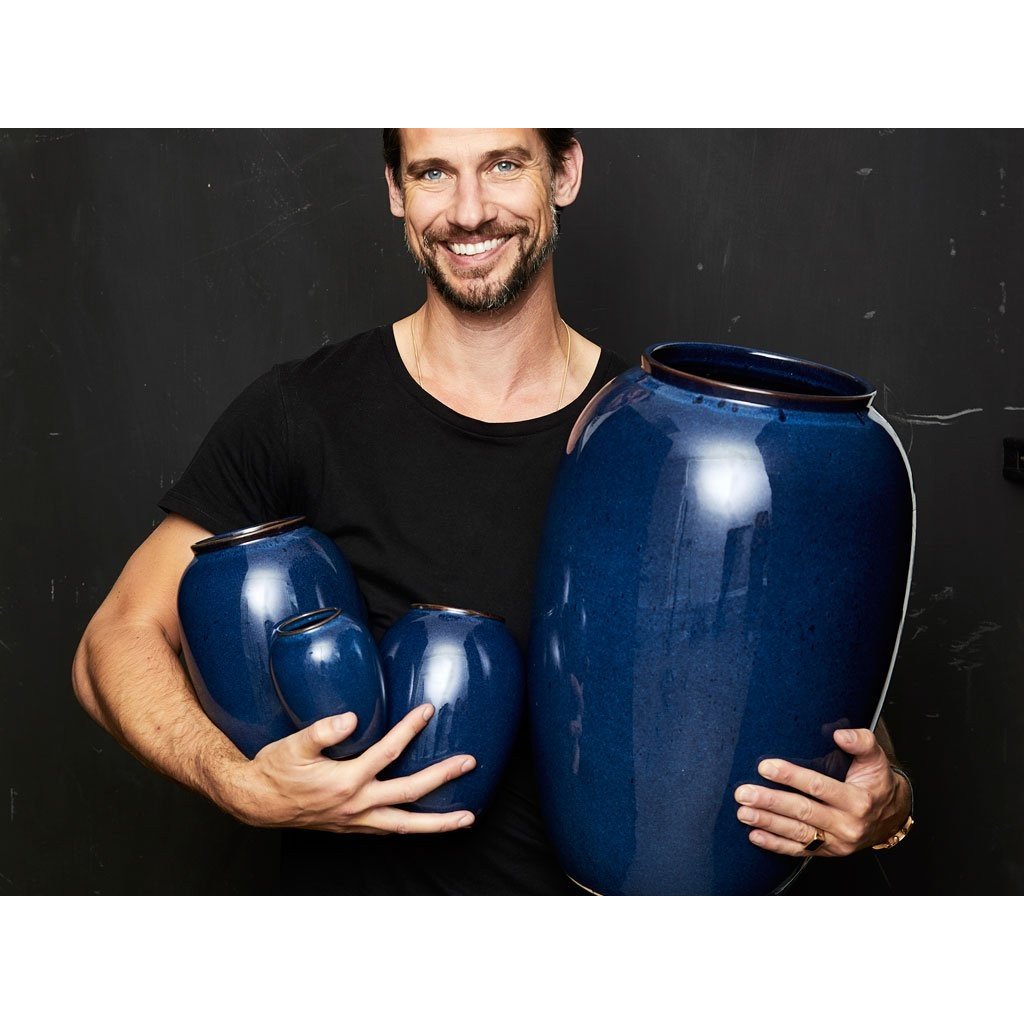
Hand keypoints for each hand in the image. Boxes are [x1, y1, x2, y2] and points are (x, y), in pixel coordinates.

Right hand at [225, 704, 475, 833]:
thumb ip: (323, 730)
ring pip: (404, 825)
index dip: (410, 729)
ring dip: (437, 822)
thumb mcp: (293, 745)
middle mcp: (356, 805)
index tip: (428, 711)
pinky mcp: (351, 827)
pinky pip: (389, 831)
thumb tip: (352, 718)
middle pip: (409, 793)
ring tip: (466, 819)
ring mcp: (355, 820)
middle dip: (442, 778)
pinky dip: (410, 828)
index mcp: (346, 781)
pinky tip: (423, 824)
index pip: (388, 751)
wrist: (255, 802)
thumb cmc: (274, 770)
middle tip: (469, 763)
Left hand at [733, 728, 910, 856]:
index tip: (765, 767)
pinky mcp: (828, 852)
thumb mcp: (877, 758)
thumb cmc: (877, 781)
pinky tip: (755, 836)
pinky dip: (775, 845)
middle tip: (744, 793)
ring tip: (744, 813)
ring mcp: (837, 842)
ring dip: (768, 823)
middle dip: (770, 802)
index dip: (791, 776)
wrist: (891, 816)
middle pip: (803, 812)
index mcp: (858, 800)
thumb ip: (862, 741)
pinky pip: (799, 851)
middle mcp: (847, 824)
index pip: (819, 787)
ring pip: (798, 833)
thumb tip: (840, 734)